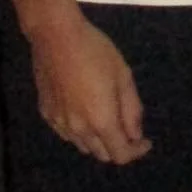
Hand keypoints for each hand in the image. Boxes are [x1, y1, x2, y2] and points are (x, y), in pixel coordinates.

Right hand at [29, 12, 150, 163]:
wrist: (55, 36)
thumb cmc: (95, 51)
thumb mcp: (123, 75)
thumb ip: (131, 109)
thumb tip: (135, 134)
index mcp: (101, 121)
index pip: (120, 155)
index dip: (136, 152)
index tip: (145, 141)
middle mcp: (78, 130)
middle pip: (102, 154)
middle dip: (118, 147)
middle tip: (127, 127)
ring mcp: (59, 124)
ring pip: (83, 146)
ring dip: (98, 140)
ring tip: (106, 117)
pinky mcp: (46, 114)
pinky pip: (67, 134)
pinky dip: (80, 131)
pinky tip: (84, 110)